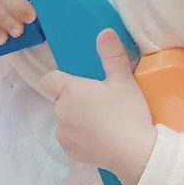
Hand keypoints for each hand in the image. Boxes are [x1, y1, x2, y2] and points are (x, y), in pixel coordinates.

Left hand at [39, 30, 156, 184]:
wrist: (134, 152)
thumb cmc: (127, 112)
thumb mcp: (123, 80)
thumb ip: (112, 55)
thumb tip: (104, 32)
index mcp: (69, 90)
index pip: (49, 80)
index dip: (60, 80)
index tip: (79, 84)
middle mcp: (59, 111)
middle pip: (59, 100)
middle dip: (74, 100)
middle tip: (100, 103)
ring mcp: (61, 132)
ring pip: (64, 120)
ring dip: (76, 119)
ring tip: (102, 122)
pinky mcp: (67, 150)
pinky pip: (69, 138)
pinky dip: (79, 137)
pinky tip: (99, 138)